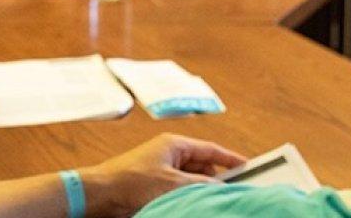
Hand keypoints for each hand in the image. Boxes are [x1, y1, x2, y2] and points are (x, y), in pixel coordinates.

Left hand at [82, 134, 245, 215]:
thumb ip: (201, 184)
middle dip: (216, 179)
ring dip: (201, 190)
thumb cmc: (131, 181)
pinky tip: (195, 205)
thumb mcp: (173, 183)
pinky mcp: (154, 185)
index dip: (230, 159)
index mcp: (174, 145)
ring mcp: (161, 170)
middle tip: (232, 191)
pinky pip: (180, 190)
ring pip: (192, 180)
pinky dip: (189, 196)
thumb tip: (221, 187)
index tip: (248, 167)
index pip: (210, 149)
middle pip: (202, 166)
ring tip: (212, 201)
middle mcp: (168, 154)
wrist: (101, 194)